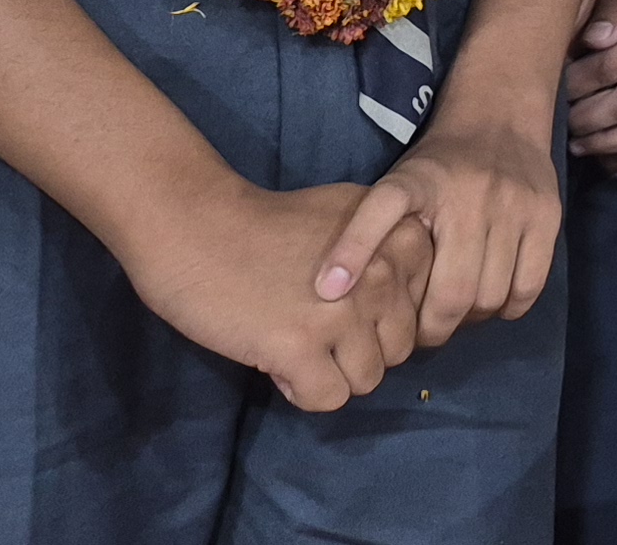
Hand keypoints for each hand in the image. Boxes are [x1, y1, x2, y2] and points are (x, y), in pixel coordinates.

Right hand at [126, 178, 436, 411]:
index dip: (380, 316)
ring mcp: (345, 312)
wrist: (195, 227)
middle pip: (399, 349)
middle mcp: (385, 274)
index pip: (421, 309)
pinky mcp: (300, 346)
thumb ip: (391, 256)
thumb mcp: (352, 219)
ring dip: (331, 372)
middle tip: (314, 328)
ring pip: (369, 379)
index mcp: (402, 240)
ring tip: (293, 342)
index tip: (342, 299)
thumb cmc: (269, 224)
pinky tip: (275, 359)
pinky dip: (302, 390)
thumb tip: (410, 307)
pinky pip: (329, 398)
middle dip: (359, 349)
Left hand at [316, 105, 562, 347]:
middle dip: (434, 328)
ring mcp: (514, 206)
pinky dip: (509, 307)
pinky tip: (492, 300)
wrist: (498, 119)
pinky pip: (529, 286)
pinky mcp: (547, 216)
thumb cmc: (437, 169)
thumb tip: (327, 292)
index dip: (353, 261)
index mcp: (418, 184)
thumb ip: (365, 233)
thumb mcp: (393, 187)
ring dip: (472, 319)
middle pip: (453, 294)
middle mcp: (469, 194)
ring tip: (457, 314)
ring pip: (493, 295)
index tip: (340, 300)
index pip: (377, 217)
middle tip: (422, 333)